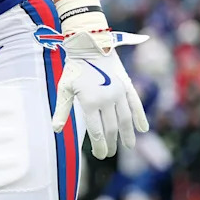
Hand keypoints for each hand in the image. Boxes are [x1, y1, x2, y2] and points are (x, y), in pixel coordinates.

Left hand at [51, 29, 148, 159]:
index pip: (97, 132)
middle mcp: (107, 100)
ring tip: (128, 146)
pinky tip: (143, 129)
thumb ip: (62, 110)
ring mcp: (118, 92)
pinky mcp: (127, 85)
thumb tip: (56, 130)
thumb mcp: (64, 88)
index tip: (100, 155)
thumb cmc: (74, 68)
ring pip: (125, 120)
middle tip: (110, 152)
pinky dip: (140, 117)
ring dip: (127, 135)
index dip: (99, 146)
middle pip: (111, 128)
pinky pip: (135, 104)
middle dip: (111, 143)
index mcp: (90, 103)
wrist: (89, 44)